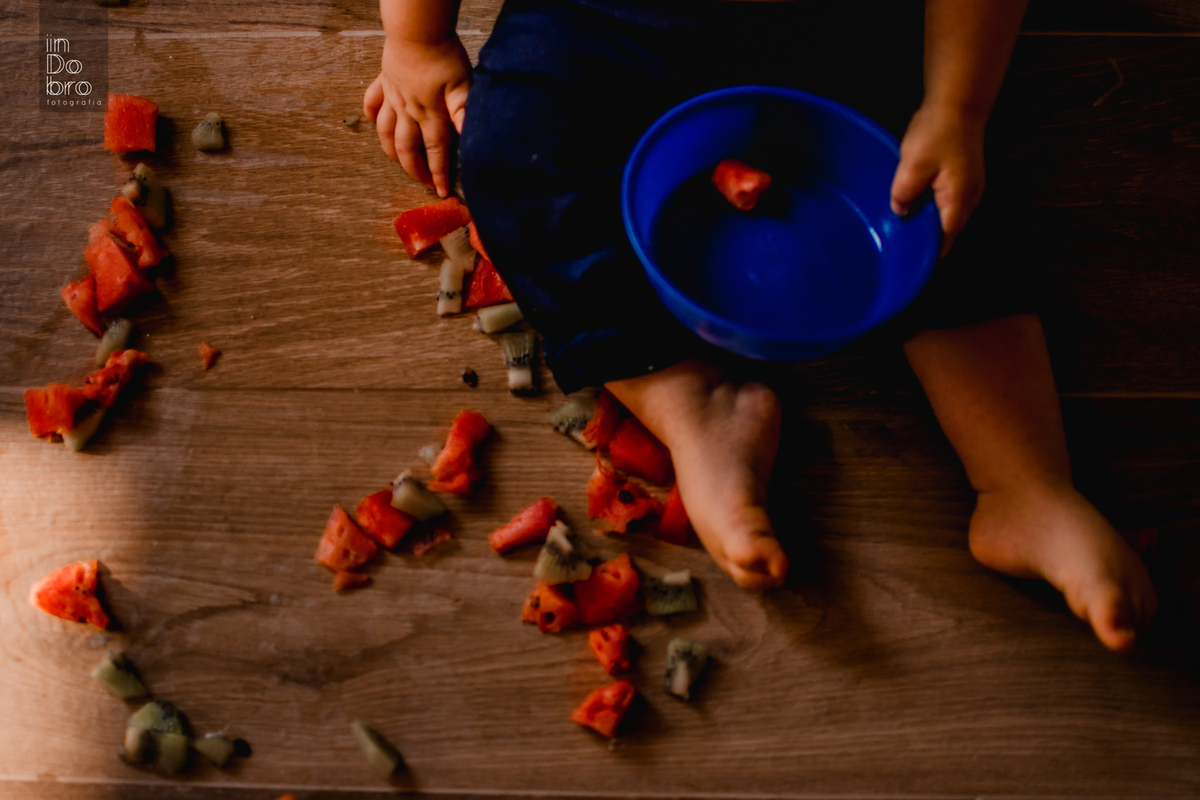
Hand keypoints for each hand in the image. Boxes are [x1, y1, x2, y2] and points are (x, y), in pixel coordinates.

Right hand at [363, 35, 471, 196]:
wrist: (416, 29)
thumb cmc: (443, 54)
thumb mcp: (462, 83)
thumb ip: (463, 111)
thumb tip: (469, 136)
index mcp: (430, 114)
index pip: (436, 152)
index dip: (439, 174)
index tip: (442, 192)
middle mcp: (408, 111)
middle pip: (407, 149)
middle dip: (415, 171)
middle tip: (423, 183)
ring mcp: (393, 97)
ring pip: (385, 133)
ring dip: (392, 152)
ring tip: (400, 163)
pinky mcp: (384, 82)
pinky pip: (372, 103)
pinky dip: (371, 116)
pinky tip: (374, 124)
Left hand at [890, 104, 986, 256]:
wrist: (957, 103)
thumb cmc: (937, 133)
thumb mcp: (912, 166)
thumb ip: (903, 195)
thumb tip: (900, 212)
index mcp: (959, 202)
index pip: (944, 241)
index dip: (926, 254)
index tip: (906, 263)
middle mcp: (970, 200)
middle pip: (946, 232)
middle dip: (924, 240)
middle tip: (897, 245)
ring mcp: (969, 190)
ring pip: (945, 217)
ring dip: (926, 222)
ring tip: (901, 227)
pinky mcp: (963, 180)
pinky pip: (946, 203)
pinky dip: (930, 208)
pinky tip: (912, 204)